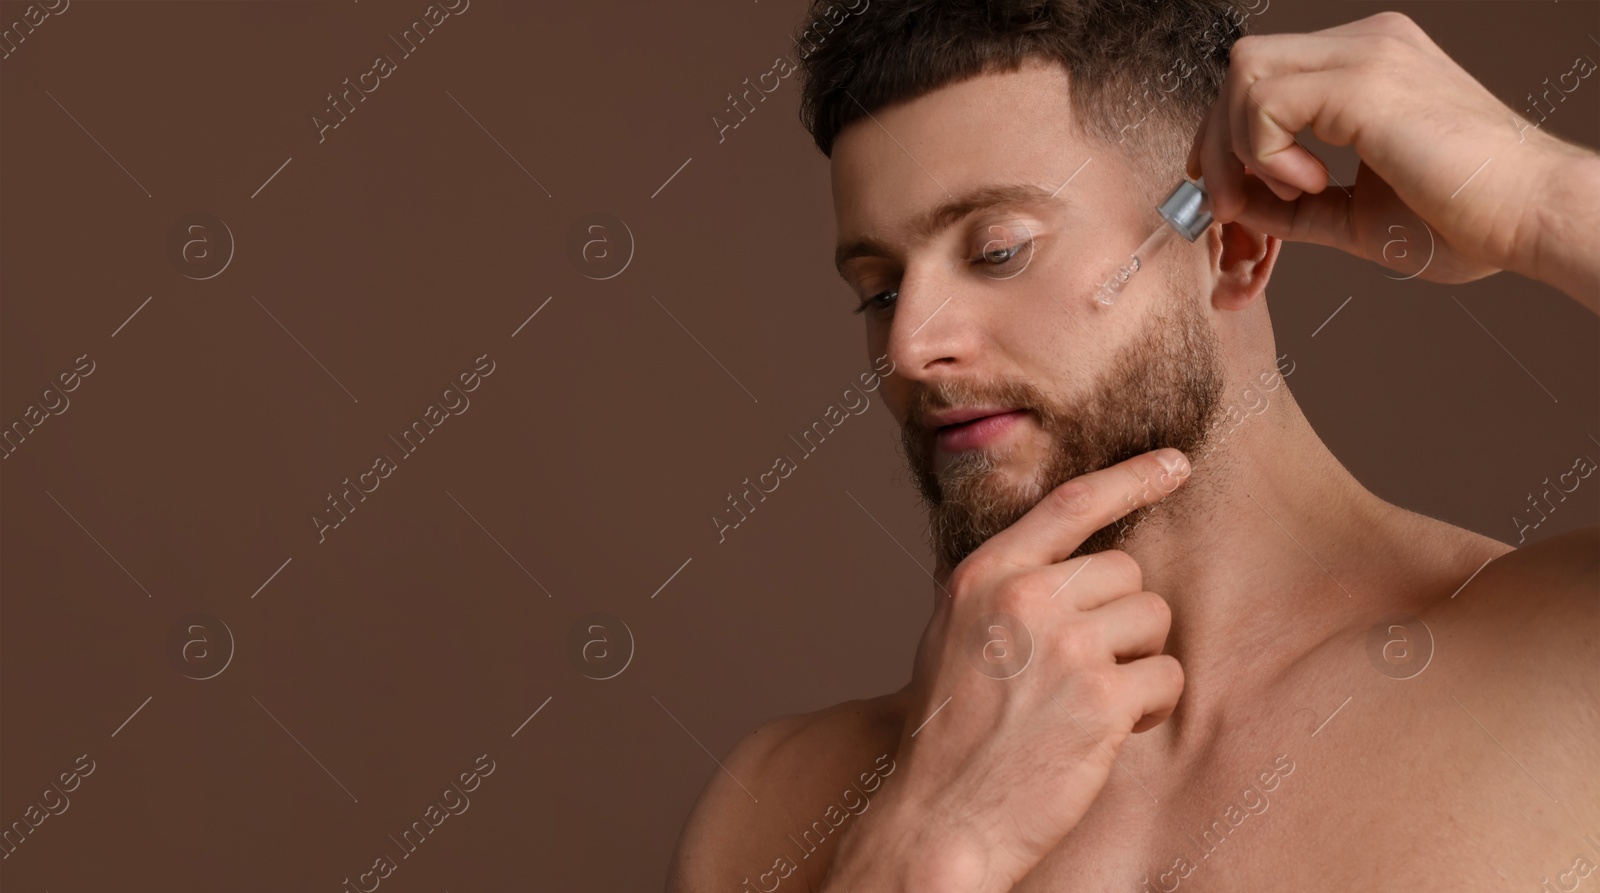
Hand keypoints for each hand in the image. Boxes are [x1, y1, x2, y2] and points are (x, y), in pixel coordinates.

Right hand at [825, 449, 1190, 892]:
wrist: (940, 816)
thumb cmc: (948, 731)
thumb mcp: (954, 633)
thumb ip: (1005, 587)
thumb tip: (1070, 558)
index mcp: (985, 575)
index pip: (1072, 503)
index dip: (1132, 478)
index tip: (1175, 462)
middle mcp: (1025, 597)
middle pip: (1126, 572)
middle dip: (1122, 621)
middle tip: (1086, 671)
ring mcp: (1065, 645)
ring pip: (1152, 621)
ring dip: (1137, 665)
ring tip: (1088, 705)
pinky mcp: (1102, 698)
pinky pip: (1166, 678)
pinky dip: (1150, 708)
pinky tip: (1105, 733)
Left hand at [1186, 11, 1599, 288]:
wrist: (1533, 216)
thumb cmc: (1465, 218)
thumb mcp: (1353, 214)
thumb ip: (1290, 208)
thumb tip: (1235, 206)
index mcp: (1367, 63)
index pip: (1264, 73)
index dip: (1229, 134)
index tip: (1233, 192)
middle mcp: (1366, 44)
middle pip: (1244, 65)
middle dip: (1217, 141)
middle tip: (1231, 204)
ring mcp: (1367, 54)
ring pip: (1246, 73)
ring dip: (1240, 147)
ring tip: (1289, 193)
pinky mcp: (1365, 82)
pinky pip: (1266, 103)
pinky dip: (1266, 154)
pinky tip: (1309, 183)